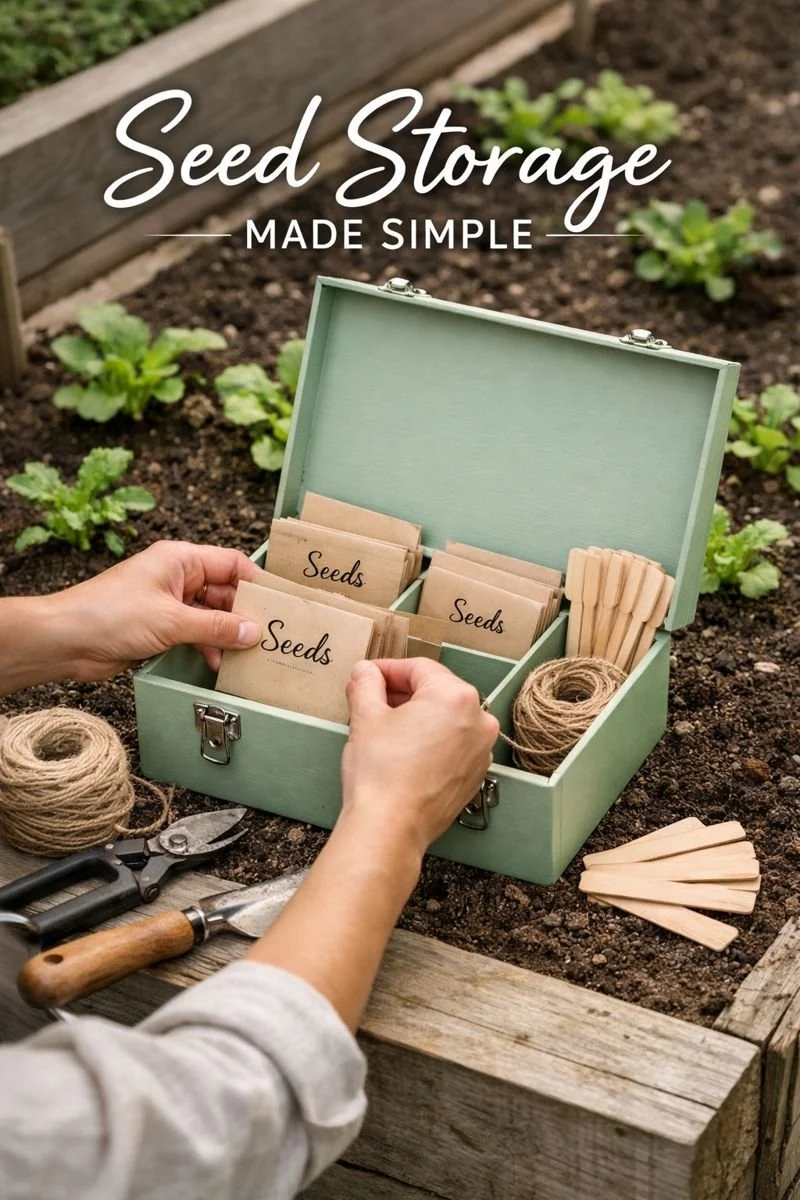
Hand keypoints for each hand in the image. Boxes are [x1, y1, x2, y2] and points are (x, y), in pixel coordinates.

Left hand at [6, 541, 260, 690]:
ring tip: (249, 653)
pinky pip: (194, 632)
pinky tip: (218, 663)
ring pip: (210, 615)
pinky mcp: (159, 626)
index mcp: (180, 559)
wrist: (66, 640)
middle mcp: (176, 577)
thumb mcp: (172, 620)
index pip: (231, 563)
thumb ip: (216, 626)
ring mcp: (168, 602)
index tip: (279, 602)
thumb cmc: (109, 615)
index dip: (256, 582)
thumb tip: (252, 631)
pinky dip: (208, 645)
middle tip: (270, 634)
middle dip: (244, 613)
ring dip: (226, 633)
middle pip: (224, 591)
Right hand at [340, 658, 498, 859]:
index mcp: (455, 696)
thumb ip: (366, 685)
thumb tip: (365, 672)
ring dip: (417, 716)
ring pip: (446, 718)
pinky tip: (405, 750)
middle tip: (371, 698)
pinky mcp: (475, 773)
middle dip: (402, 692)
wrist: (391, 828)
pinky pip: (454, 743)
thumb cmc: (381, 774)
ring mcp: (481, 749)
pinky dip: (432, 739)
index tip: (367, 675)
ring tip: (385, 725)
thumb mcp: (366, 717)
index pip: (419, 668)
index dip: (387, 669)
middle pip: (436, 691)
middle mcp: (479, 719)